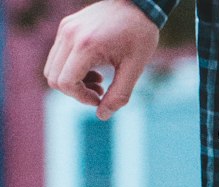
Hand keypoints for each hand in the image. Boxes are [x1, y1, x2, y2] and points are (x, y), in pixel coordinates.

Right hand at [44, 0, 159, 120]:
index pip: (65, 83)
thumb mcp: (134, 70)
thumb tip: (102, 116)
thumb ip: (119, 96)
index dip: (81, 98)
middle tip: (100, 90)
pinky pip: (57, 57)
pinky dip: (71, 69)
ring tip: (98, 80)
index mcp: (86, 45)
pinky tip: (93, 69)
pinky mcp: (66, 27)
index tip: (100, 98)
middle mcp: (69, 35)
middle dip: (75, 92)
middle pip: (54, 78)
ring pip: (52, 68)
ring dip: (72, 82)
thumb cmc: (139, 36)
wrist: (136, 4)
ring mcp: (65, 29)